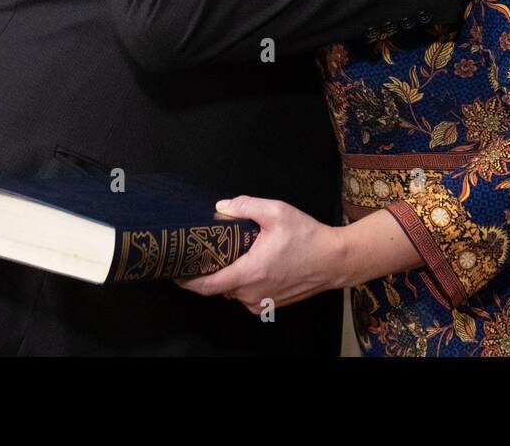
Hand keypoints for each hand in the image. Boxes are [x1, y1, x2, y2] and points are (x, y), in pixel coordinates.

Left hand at [175, 196, 344, 313]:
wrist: (335, 260)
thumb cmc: (309, 237)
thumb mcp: (277, 212)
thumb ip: (247, 206)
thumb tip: (222, 206)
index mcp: (249, 273)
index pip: (206, 286)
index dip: (186, 280)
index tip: (174, 270)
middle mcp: (252, 293)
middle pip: (218, 287)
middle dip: (209, 270)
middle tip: (205, 250)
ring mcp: (261, 302)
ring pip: (232, 290)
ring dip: (228, 274)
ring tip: (231, 253)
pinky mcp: (269, 304)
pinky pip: (246, 294)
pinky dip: (243, 280)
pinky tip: (252, 263)